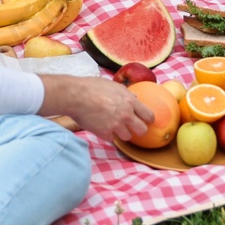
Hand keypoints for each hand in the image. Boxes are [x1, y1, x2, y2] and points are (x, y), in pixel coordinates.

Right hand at [38, 74, 153, 141]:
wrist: (75, 96)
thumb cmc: (92, 87)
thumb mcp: (113, 85)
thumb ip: (126, 93)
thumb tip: (135, 97)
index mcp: (130, 101)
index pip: (149, 116)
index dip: (148, 119)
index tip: (144, 120)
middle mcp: (126, 115)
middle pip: (142, 130)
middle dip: (137, 129)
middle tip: (130, 126)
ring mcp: (116, 126)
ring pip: (127, 137)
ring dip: (121, 132)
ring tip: (112, 125)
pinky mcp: (105, 133)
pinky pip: (111, 138)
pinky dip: (107, 134)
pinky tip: (101, 126)